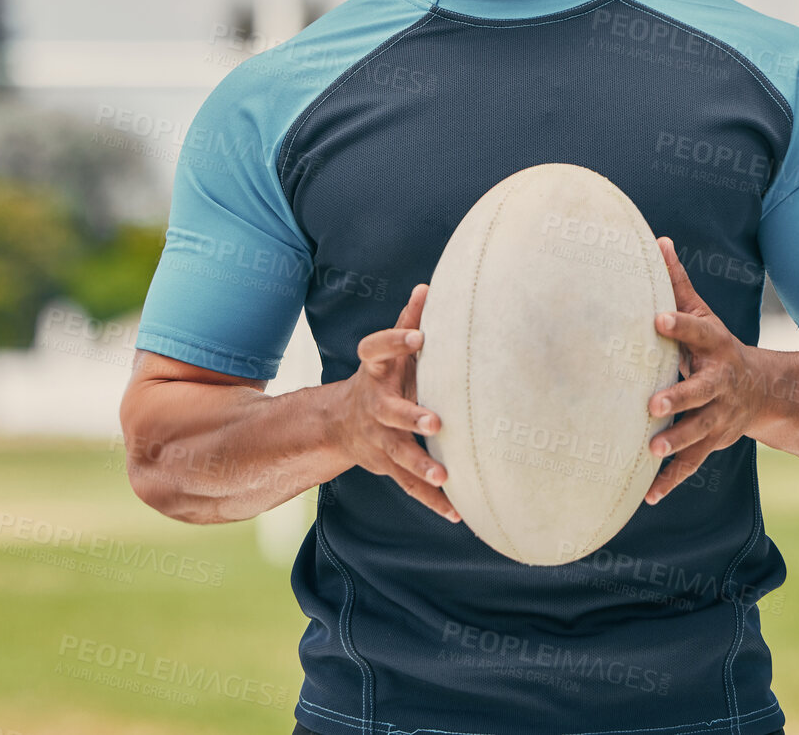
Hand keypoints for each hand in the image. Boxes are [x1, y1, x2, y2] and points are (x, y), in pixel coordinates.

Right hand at [328, 283, 461, 522]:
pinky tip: (456, 511)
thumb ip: (408, 322)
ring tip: (445, 477)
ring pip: (398, 455)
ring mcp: (379, 438)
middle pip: (389, 412)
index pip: (376, 350)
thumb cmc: (382, 378)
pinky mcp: (386, 465)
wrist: (342, 423)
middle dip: (410, 417)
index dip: (395, 342)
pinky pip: (408, 485)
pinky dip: (432, 500)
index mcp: (375, 371)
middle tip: (436, 423)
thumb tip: (427, 287)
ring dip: (421, 468)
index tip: (420, 336)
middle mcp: (374, 405)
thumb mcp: (388, 351)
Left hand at [643, 237, 767, 505]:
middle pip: (700, 391)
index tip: (657, 318)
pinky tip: (648, 495)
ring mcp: (719, 416)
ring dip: (676, 442)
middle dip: (678, 398)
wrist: (763, 391)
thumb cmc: (716, 347)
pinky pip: (691, 464)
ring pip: (698, 431)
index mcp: (715, 348)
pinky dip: (671, 480)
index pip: (697, 332)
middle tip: (652, 404)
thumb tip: (658, 240)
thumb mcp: (703, 315)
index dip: (679, 324)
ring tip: (650, 448)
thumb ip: (678, 284)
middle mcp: (720, 384)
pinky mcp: (713, 441)